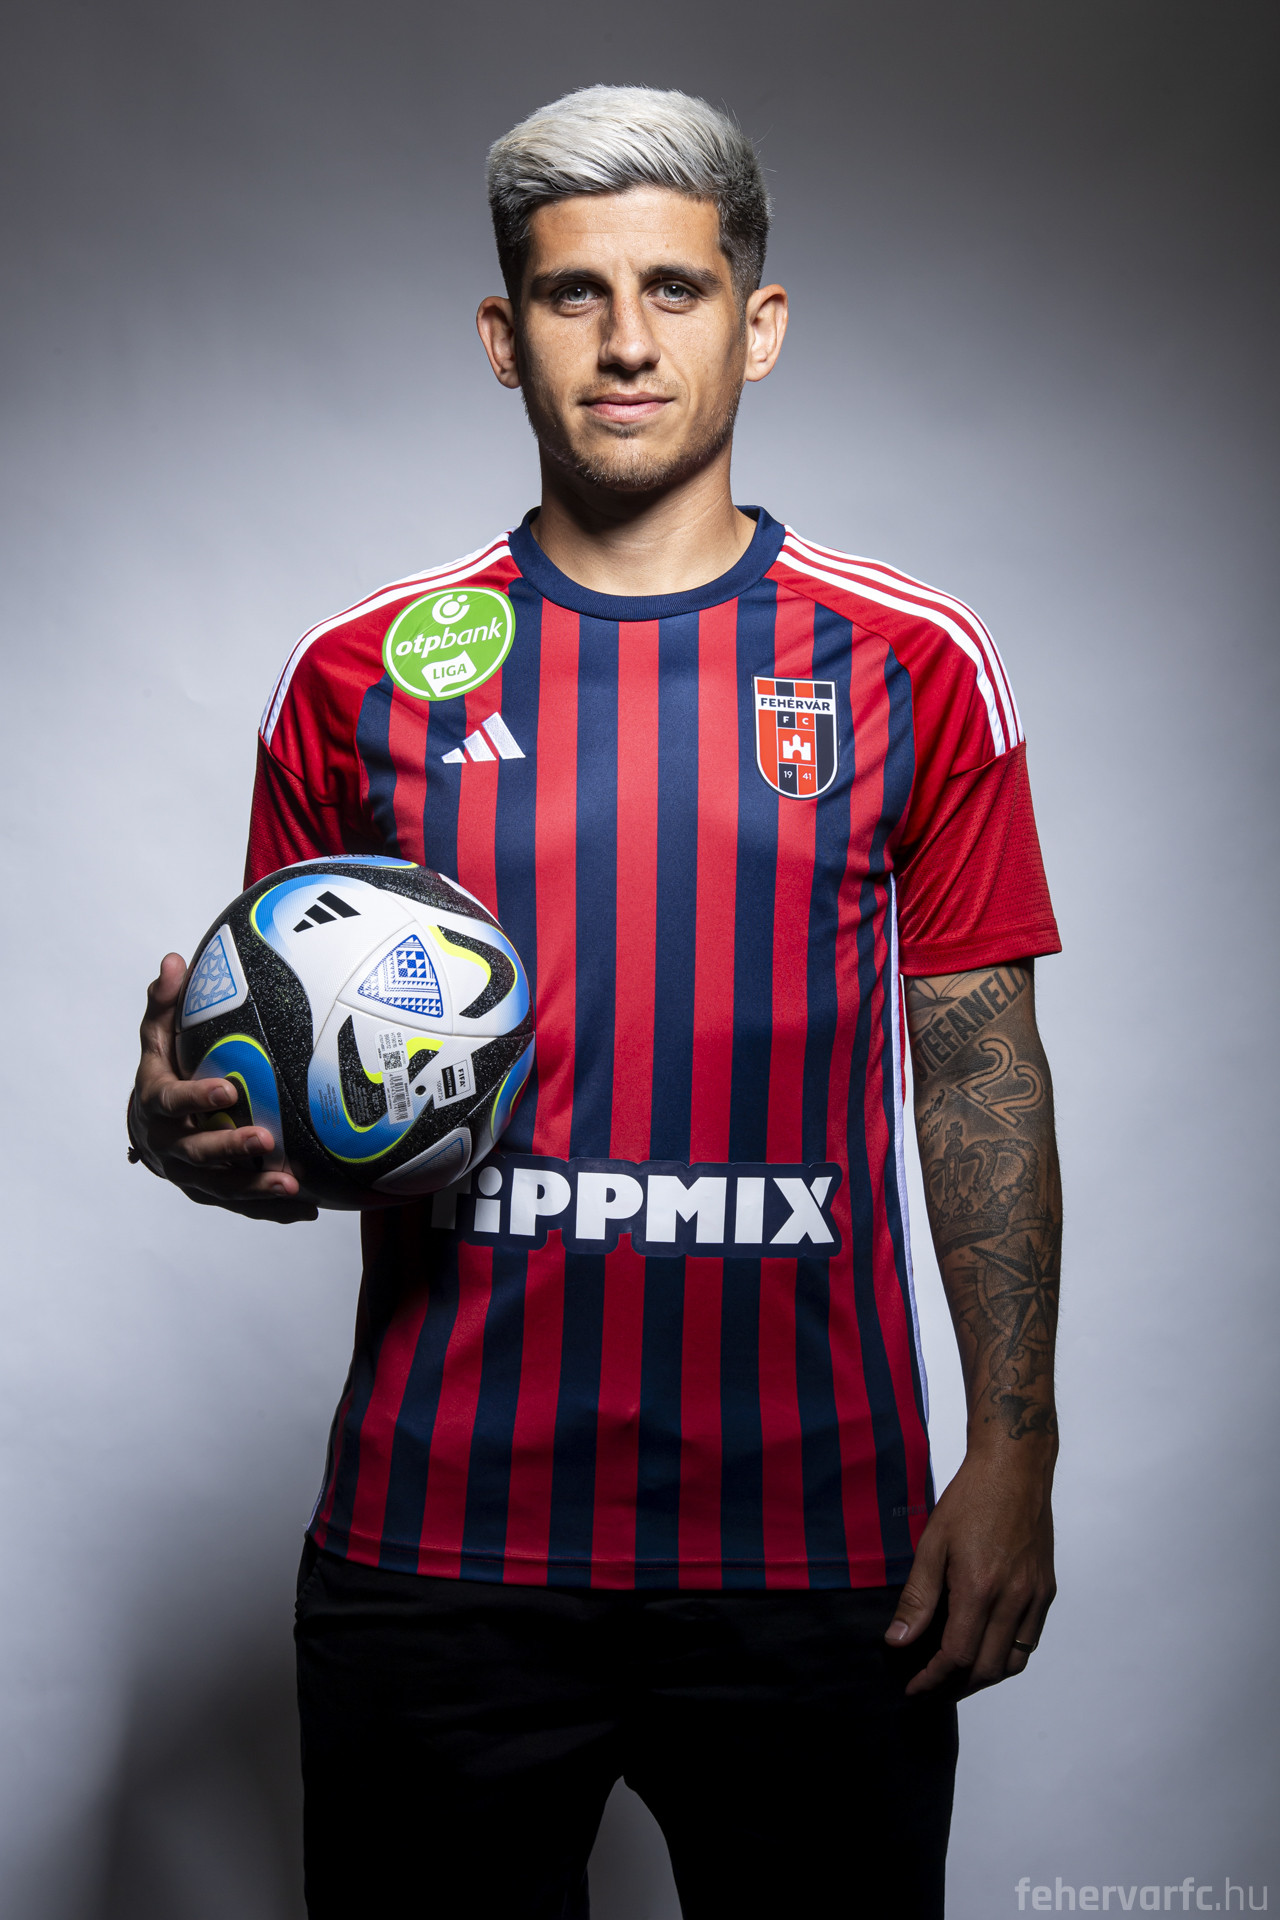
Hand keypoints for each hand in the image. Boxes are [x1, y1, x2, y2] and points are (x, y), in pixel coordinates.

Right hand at [130, 953, 317, 1221]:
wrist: (151, 1127)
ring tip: (292, 1184)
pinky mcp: (212, 1192)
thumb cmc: (164, 1072)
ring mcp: (190, 1174)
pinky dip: (272, 1210)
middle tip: (265, 1141)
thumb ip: (166, 1002)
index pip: (172, 1102)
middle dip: (229, 1149)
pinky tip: (307, 1207)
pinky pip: (242, 1205)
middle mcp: (170, 1145)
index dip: (197, 1098)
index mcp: (156, 1104)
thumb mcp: (158, 1036)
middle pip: (197, 1152)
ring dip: (255, 1189)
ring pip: (221, 1188)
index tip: (228, 1089)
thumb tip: (175, 961)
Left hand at [884, 1443, 1055, 1695]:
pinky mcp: (1046, 1590)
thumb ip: (918, 1598)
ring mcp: (1035, 1596)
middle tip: (930, 1687)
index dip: (933, 1679)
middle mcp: (1014, 1599)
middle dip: (955, 1686)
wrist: (1015, 1469)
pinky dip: (1007, 1655)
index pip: (957, 1657)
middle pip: (986, 1668)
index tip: (913, 1688)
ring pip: (1014, 1662)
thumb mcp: (932, 1544)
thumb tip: (898, 1641)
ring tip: (956, 1676)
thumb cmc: (970, 1499)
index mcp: (980, 1588)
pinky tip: (985, 1647)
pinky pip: (1030, 1640)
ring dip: (984, 1677)